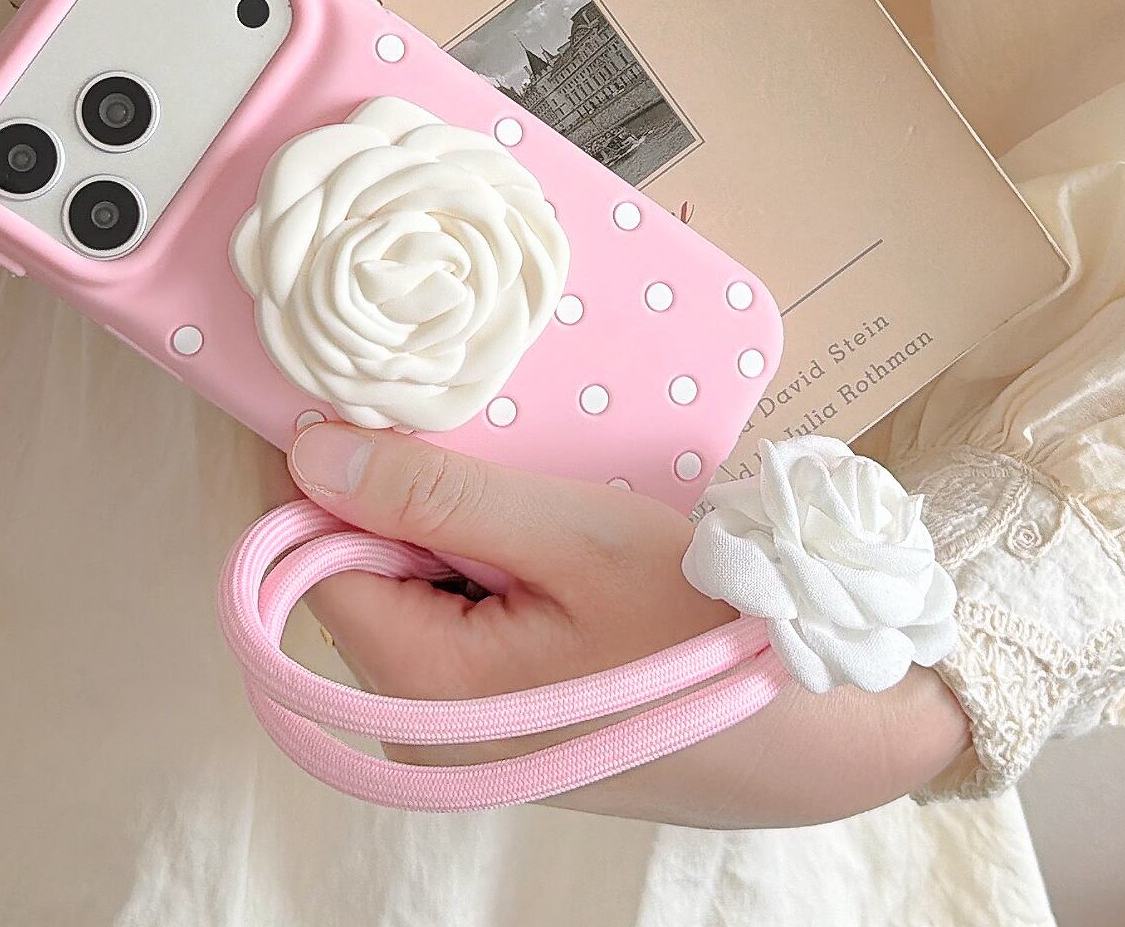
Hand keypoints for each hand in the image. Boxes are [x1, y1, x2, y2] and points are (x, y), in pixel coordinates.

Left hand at [280, 422, 971, 827]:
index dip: (326, 468)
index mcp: (420, 689)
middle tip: (477, 429)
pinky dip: (484, 562)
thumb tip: (307, 450)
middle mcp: (421, 726)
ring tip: (529, 485)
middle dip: (402, 491)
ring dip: (451, 524)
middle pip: (361, 573)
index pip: (310, 557)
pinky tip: (544, 533)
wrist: (818, 721)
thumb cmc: (702, 621)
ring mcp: (465, 729)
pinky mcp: (505, 718)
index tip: (365, 393)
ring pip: (413, 590)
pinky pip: (457, 619)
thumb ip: (433, 493)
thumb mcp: (567, 533)